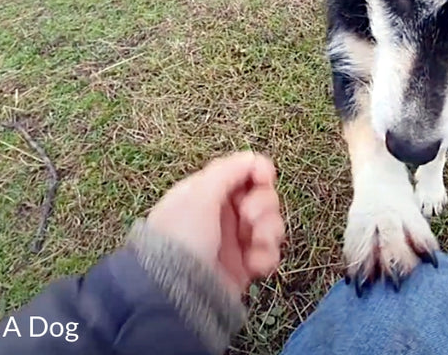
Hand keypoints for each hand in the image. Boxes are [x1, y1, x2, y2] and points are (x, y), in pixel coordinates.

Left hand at [146, 151, 284, 294]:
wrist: (176, 289)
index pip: (243, 172)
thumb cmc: (182, 236)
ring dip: (269, 231)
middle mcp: (222, 213)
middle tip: (249, 217)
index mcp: (208, 192)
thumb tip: (253, 158)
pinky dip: (266, 256)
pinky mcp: (245, 265)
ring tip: (255, 244)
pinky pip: (269, 252)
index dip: (258, 172)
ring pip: (270, 223)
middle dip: (263, 205)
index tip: (264, 178)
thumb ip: (228, 171)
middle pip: (262, 196)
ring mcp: (234, 240)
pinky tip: (254, 265)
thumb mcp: (199, 195)